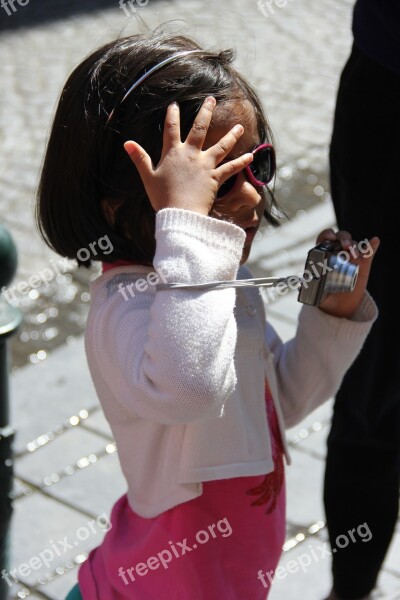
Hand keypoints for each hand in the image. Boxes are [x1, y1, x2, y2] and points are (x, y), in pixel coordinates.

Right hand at [123, 97, 252, 215]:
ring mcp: (205, 165)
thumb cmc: (162, 197)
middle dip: (205, 112)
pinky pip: (231, 168)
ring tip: (239, 126)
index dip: (172, 116)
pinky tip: (250, 156)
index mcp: (173, 153)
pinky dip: (241, 162)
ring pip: (221, 146)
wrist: (180, 213)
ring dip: (231, 135)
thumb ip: (140, 158)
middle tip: (211, 100)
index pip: (171, 129)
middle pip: (199, 129)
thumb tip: (127, 143)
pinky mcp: (216, 178)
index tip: (175, 105)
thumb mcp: (148, 177)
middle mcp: (191, 155)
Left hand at [315, 228, 379, 318]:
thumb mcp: (317, 294)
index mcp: (324, 255)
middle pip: (341, 237)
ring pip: (354, 244)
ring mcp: (351, 257)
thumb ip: (310, 290)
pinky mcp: (364, 263)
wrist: (340, 306)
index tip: (330, 238)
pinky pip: (369, 251)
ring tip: (354, 254)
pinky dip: (372, 245)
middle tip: (345, 247)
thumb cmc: (325, 296)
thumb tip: (300, 286)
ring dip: (354, 245)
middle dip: (343, 238)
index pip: (325, 238)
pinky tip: (375, 241)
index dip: (327, 235)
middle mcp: (338, 252)